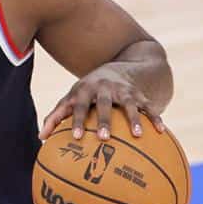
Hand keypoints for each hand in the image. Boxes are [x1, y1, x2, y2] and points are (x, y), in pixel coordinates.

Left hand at [39, 66, 161, 141]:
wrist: (120, 65)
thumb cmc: (88, 90)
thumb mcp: (72, 97)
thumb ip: (56, 116)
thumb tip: (40, 138)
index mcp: (85, 90)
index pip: (78, 106)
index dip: (76, 121)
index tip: (76, 138)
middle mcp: (104, 87)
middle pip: (104, 103)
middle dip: (104, 120)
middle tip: (105, 138)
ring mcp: (123, 89)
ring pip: (129, 103)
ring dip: (134, 119)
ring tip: (138, 136)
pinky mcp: (139, 93)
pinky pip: (148, 105)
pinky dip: (154, 117)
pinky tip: (162, 131)